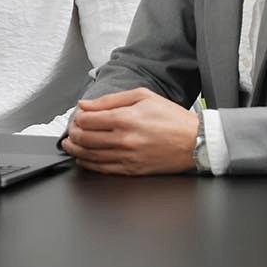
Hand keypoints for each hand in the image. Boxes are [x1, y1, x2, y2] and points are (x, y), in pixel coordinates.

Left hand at [62, 88, 199, 174]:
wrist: (196, 141)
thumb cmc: (172, 118)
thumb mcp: (143, 97)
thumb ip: (110, 100)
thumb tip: (85, 105)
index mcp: (126, 119)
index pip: (87, 120)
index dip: (77, 118)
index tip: (78, 117)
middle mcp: (124, 139)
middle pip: (84, 138)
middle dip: (73, 134)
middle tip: (72, 131)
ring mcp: (127, 157)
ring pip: (90, 155)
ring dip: (75, 150)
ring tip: (70, 145)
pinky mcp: (132, 170)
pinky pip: (102, 169)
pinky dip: (88, 164)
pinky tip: (83, 159)